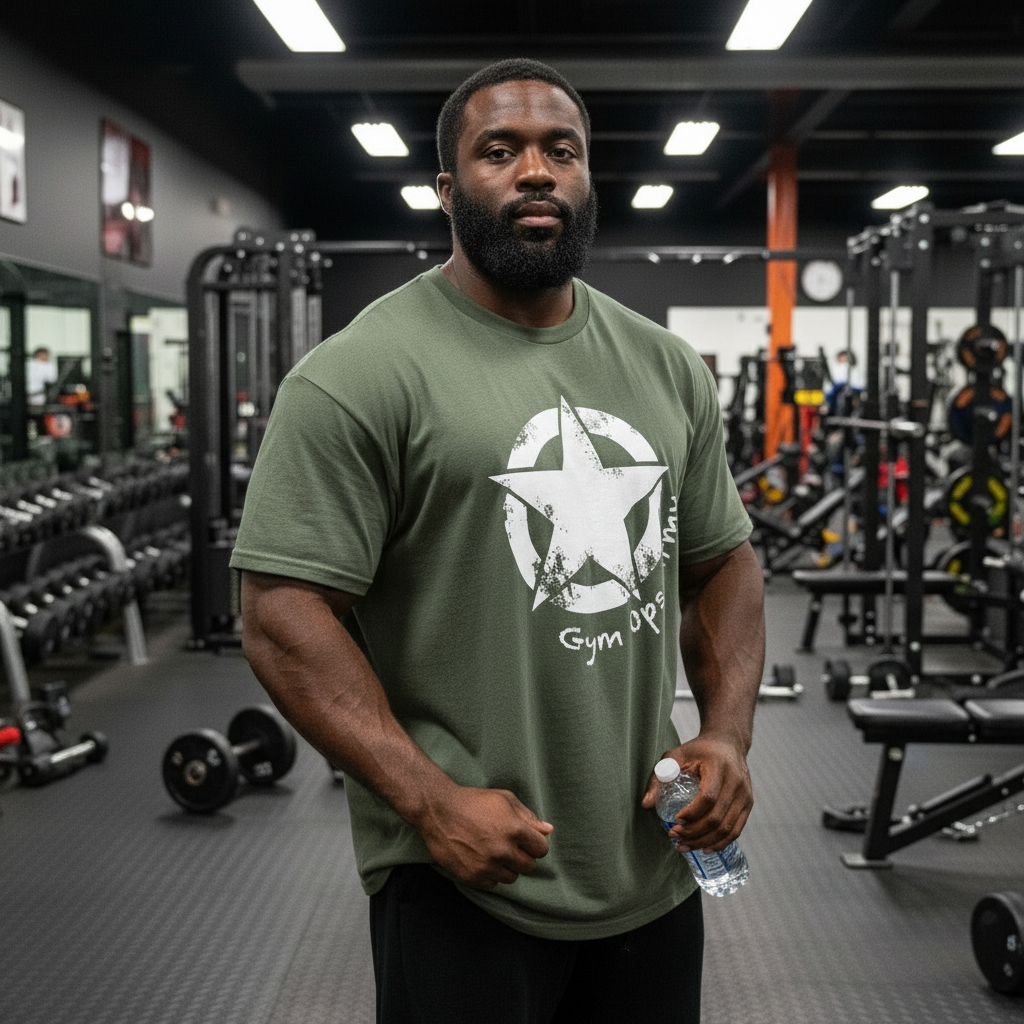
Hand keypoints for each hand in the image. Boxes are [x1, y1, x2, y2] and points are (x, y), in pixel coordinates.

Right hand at [417, 785, 553, 890]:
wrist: (438, 811)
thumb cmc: (473, 801)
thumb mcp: (504, 799)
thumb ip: (529, 817)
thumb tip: (548, 831)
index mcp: (514, 830)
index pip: (541, 849)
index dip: (535, 844)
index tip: (526, 840)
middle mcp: (503, 850)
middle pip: (529, 866)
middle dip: (523, 856)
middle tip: (509, 846)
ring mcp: (487, 866)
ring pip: (512, 877)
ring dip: (507, 867)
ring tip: (494, 852)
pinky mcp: (472, 877)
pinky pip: (493, 884)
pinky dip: (491, 874)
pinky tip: (482, 859)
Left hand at [640, 734, 752, 852]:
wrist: (728, 743)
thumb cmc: (699, 750)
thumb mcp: (675, 756)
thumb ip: (659, 777)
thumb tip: (646, 804)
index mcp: (719, 767)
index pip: (707, 797)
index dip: (691, 813)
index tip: (675, 820)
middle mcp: (736, 781)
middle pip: (716, 817)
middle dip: (694, 832)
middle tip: (675, 836)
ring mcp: (745, 794)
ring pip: (727, 828)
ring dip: (704, 841)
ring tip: (685, 845)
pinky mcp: (748, 803)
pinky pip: (736, 829)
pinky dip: (721, 843)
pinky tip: (705, 847)